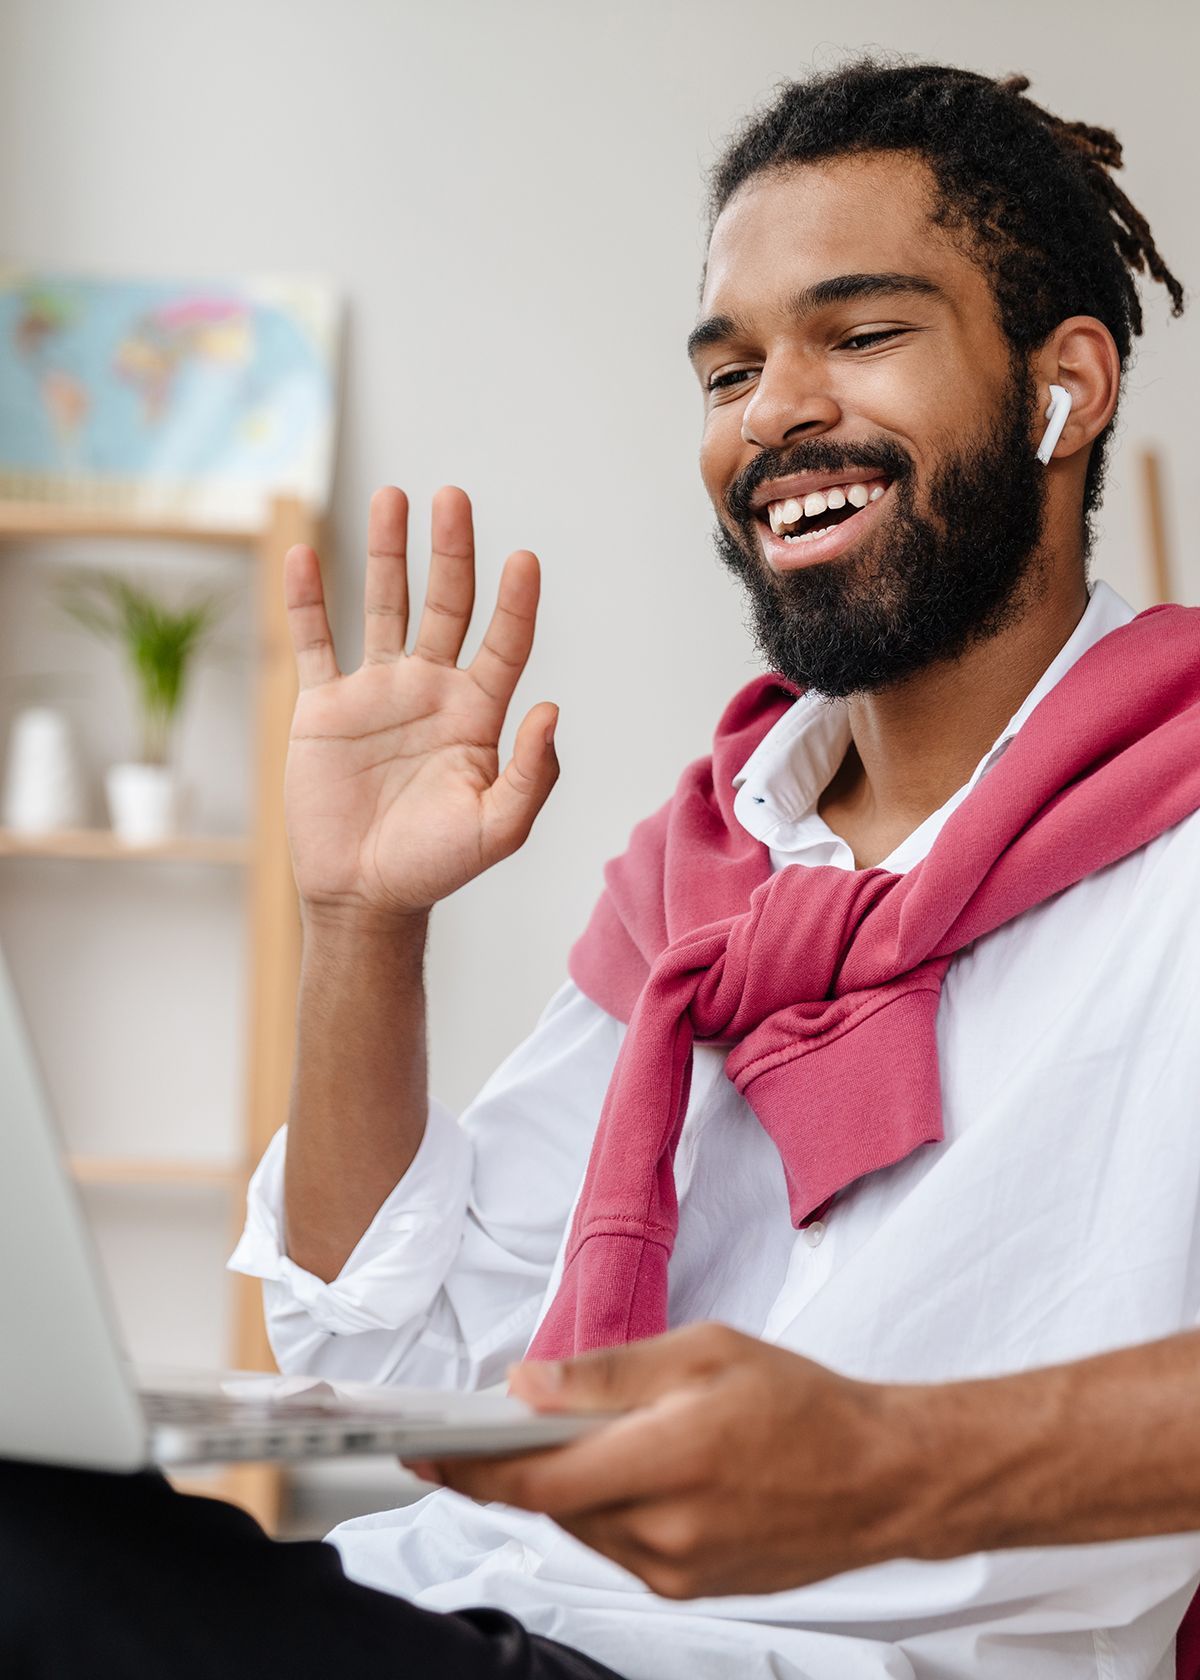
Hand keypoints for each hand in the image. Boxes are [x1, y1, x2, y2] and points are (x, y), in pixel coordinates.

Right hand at [284, 485, 558, 919]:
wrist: (362, 895)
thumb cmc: (436, 866)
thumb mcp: (499, 829)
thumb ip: (531, 774)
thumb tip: (550, 709)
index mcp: (478, 714)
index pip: (504, 643)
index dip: (515, 603)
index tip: (524, 560)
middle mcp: (431, 690)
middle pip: (446, 605)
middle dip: (450, 552)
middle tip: (452, 498)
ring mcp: (376, 692)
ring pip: (383, 606)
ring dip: (386, 553)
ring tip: (392, 497)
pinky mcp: (324, 706)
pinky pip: (314, 642)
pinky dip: (306, 600)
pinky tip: (303, 554)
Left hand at [409, 1323, 918, 1598]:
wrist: (880, 1478)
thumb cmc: (803, 1404)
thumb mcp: (704, 1351)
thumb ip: (606, 1373)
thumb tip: (526, 1385)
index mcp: (668, 1460)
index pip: (537, 1481)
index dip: (469, 1469)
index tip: (425, 1450)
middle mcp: (666, 1532)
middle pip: (552, 1506)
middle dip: (513, 1467)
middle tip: (488, 1428)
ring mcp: (678, 1570)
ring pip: (583, 1527)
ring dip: (563, 1486)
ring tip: (576, 1437)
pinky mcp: (690, 1587)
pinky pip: (618, 1547)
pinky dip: (603, 1508)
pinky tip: (625, 1469)